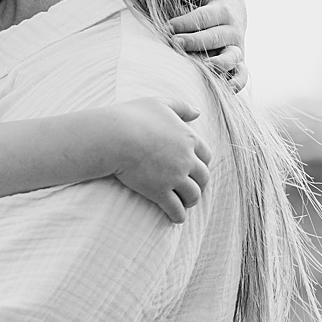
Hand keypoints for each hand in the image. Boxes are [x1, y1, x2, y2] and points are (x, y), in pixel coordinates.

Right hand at [112, 97, 212, 222]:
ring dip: (191, 201)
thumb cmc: (133, 116)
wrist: (115, 136)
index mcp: (189, 138)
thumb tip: (198, 112)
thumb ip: (181, 106)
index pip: (206, 155)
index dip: (203, 163)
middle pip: (203, 177)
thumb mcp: (160, 103)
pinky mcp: (160, 192)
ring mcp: (175, 177)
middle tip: (193, 189)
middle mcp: (186, 159)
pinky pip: (176, 208)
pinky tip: (176, 218)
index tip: (197, 168)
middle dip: (200, 184)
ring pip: (193, 195)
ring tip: (185, 204)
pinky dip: (179, 215)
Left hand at [169, 0, 248, 91]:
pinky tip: (226, 89)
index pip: (203, 17)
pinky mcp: (239, 63)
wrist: (234, 7)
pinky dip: (237, 83)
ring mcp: (236, 48)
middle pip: (215, 37)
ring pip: (232, 57)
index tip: (167, 27)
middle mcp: (232, 30)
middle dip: (195, 41)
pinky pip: (242, 75)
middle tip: (175, 43)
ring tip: (206, 66)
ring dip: (220, 63)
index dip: (185, 23)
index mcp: (223, 10)